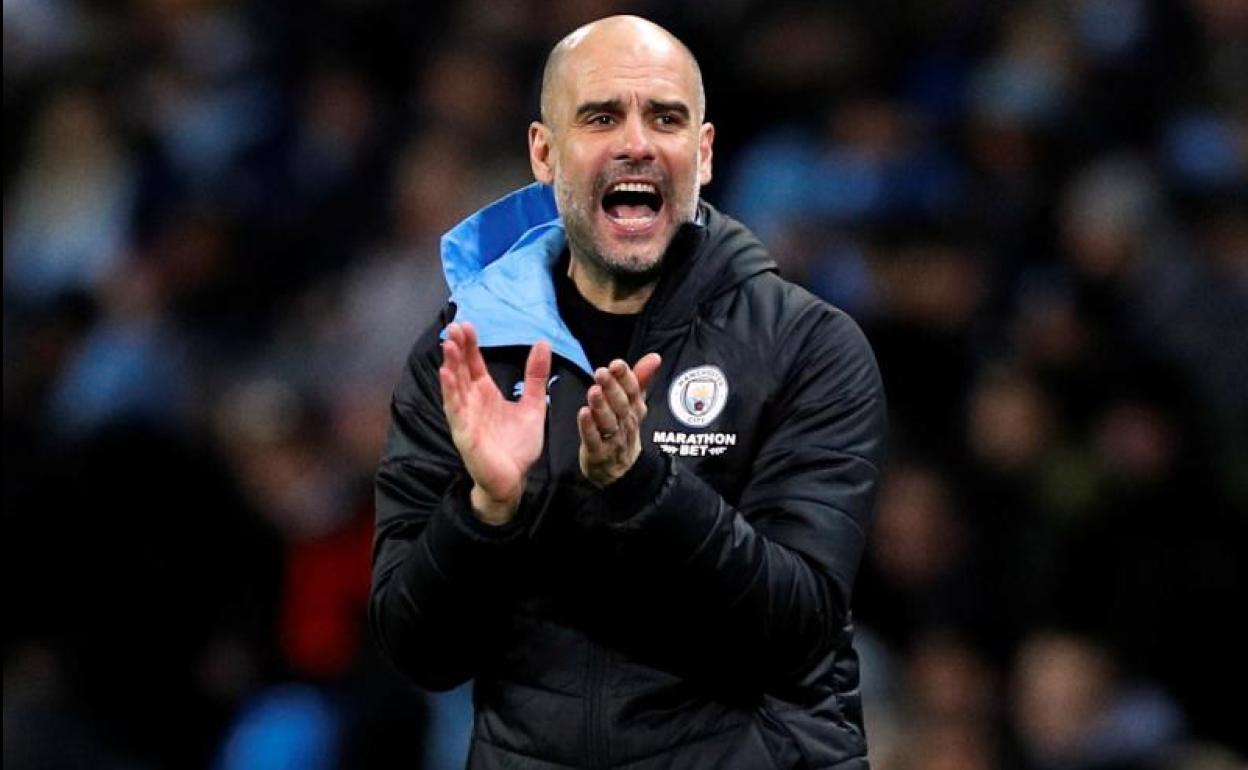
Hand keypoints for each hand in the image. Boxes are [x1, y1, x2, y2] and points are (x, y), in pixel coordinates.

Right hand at [439, 321, 550, 523]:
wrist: (514, 479)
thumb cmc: (518, 445)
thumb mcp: (533, 405)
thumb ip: (535, 376)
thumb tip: (542, 343)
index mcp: (485, 394)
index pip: (474, 364)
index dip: (470, 346)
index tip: (467, 325)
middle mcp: (472, 402)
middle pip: (461, 371)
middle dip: (457, 350)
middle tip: (454, 327)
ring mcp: (466, 418)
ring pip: (455, 387)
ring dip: (450, 366)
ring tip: (449, 345)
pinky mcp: (464, 434)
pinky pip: (455, 411)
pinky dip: (450, 393)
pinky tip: (445, 375)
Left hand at [577, 353, 661, 487]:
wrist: (621, 470)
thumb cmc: (624, 429)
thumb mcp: (634, 404)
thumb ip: (640, 379)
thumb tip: (655, 357)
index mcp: (634, 408)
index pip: (634, 390)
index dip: (626, 377)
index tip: (617, 363)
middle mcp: (626, 422)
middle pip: (621, 404)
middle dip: (612, 388)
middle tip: (601, 372)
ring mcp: (613, 439)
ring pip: (608, 422)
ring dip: (601, 406)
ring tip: (593, 391)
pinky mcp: (598, 452)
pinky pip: (593, 439)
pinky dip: (588, 427)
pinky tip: (582, 413)